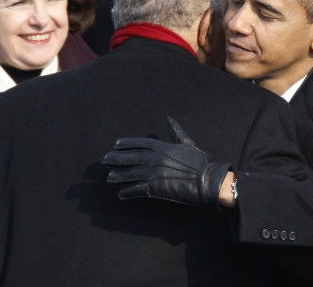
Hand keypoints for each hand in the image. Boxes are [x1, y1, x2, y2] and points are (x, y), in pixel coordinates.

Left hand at [102, 117, 230, 208]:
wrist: (208, 180)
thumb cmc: (201, 162)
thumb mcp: (187, 143)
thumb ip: (176, 132)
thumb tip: (169, 118)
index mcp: (163, 147)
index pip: (140, 144)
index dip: (126, 144)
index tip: (115, 144)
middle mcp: (155, 159)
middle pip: (131, 158)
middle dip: (116, 158)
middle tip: (104, 159)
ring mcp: (154, 173)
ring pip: (131, 174)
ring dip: (119, 176)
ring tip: (109, 177)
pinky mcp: (155, 188)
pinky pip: (137, 190)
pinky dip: (128, 192)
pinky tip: (121, 195)